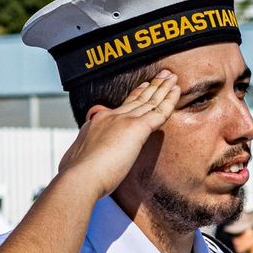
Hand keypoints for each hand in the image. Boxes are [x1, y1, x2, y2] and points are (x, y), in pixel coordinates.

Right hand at [55, 71, 178, 197]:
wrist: (79, 177)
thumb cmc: (75, 175)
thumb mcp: (75, 158)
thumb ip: (82, 153)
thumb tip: (76, 159)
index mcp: (97, 122)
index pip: (120, 107)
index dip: (134, 96)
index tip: (143, 87)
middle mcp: (110, 116)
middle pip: (136, 99)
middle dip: (151, 87)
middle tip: (162, 75)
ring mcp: (123, 121)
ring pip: (148, 101)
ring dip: (162, 87)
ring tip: (172, 76)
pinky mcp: (136, 129)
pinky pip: (158, 112)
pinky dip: (169, 100)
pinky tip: (177, 90)